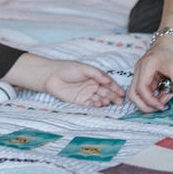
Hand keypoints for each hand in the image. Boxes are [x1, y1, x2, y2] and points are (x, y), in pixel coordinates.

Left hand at [3, 53, 124, 106]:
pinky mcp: (79, 101)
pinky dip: (96, 105)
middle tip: (120, 102)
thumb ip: (96, 74)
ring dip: (105, 101)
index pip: (108, 83)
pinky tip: (100, 104)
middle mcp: (92, 86)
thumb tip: (108, 81)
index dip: (115, 88)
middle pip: (105, 92)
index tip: (122, 93)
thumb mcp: (84, 68)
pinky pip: (90, 104)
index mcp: (94, 77)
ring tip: (109, 102)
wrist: (51, 76)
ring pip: (99, 99)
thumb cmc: (67, 68)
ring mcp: (86, 94)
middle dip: (113, 97)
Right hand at [128, 33, 172, 111]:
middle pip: (133, 94)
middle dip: (146, 105)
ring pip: (137, 94)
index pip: (141, 90)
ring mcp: (141, 73)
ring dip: (150, 101)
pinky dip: (154, 96)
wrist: (171, 37)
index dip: (151, 101)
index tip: (164, 106)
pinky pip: (145, 90)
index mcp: (145, 67)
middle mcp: (139, 71)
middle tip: (162, 107)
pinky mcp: (145, 76)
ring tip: (166, 97)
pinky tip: (166, 93)